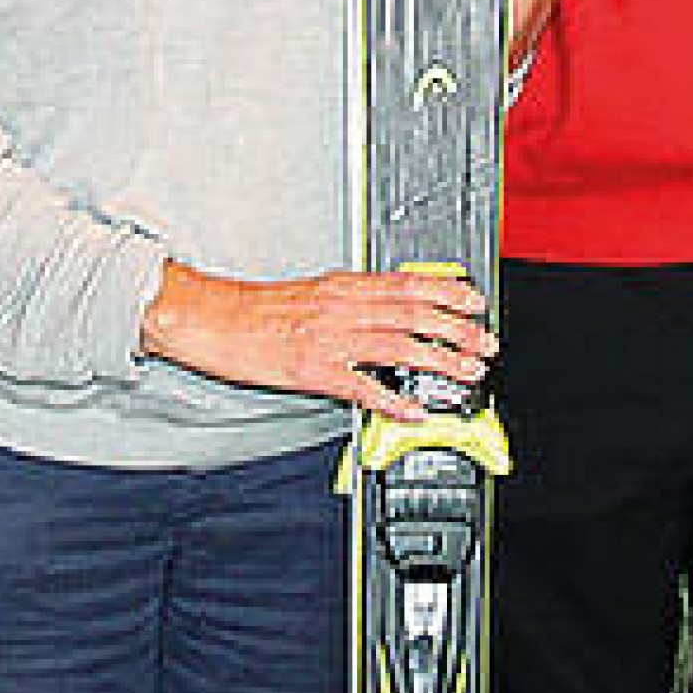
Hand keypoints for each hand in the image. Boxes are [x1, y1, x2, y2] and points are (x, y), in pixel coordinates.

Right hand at [141, 262, 492, 417]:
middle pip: (412, 312)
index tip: (474, 301)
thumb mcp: (308, 294)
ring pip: (397, 344)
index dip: (446, 292)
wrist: (209, 318)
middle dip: (456, 328)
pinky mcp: (311, 369)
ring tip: (465, 372)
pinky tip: (411, 410)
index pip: (405, 283)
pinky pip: (360, 385)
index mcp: (340, 286)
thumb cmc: (253, 311)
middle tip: (484, 344)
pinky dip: (391, 399)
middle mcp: (340, 307)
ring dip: (438, 358)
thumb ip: (347, 302)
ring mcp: (328, 338)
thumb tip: (383, 312)